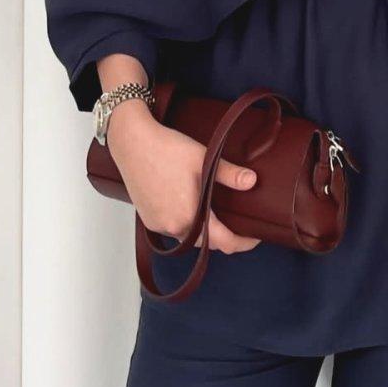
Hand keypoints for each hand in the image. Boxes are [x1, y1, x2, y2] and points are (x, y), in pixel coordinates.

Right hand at [107, 103, 261, 253]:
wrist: (132, 142)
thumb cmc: (167, 150)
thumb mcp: (204, 159)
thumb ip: (229, 174)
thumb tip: (252, 181)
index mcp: (190, 217)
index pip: (224, 243)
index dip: (243, 242)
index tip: (255, 236)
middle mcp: (173, 227)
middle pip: (207, 243)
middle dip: (225, 237)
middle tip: (238, 221)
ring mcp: (158, 225)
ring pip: (189, 238)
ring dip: (205, 231)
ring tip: (217, 213)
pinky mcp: (148, 219)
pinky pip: (173, 230)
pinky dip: (186, 225)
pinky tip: (192, 207)